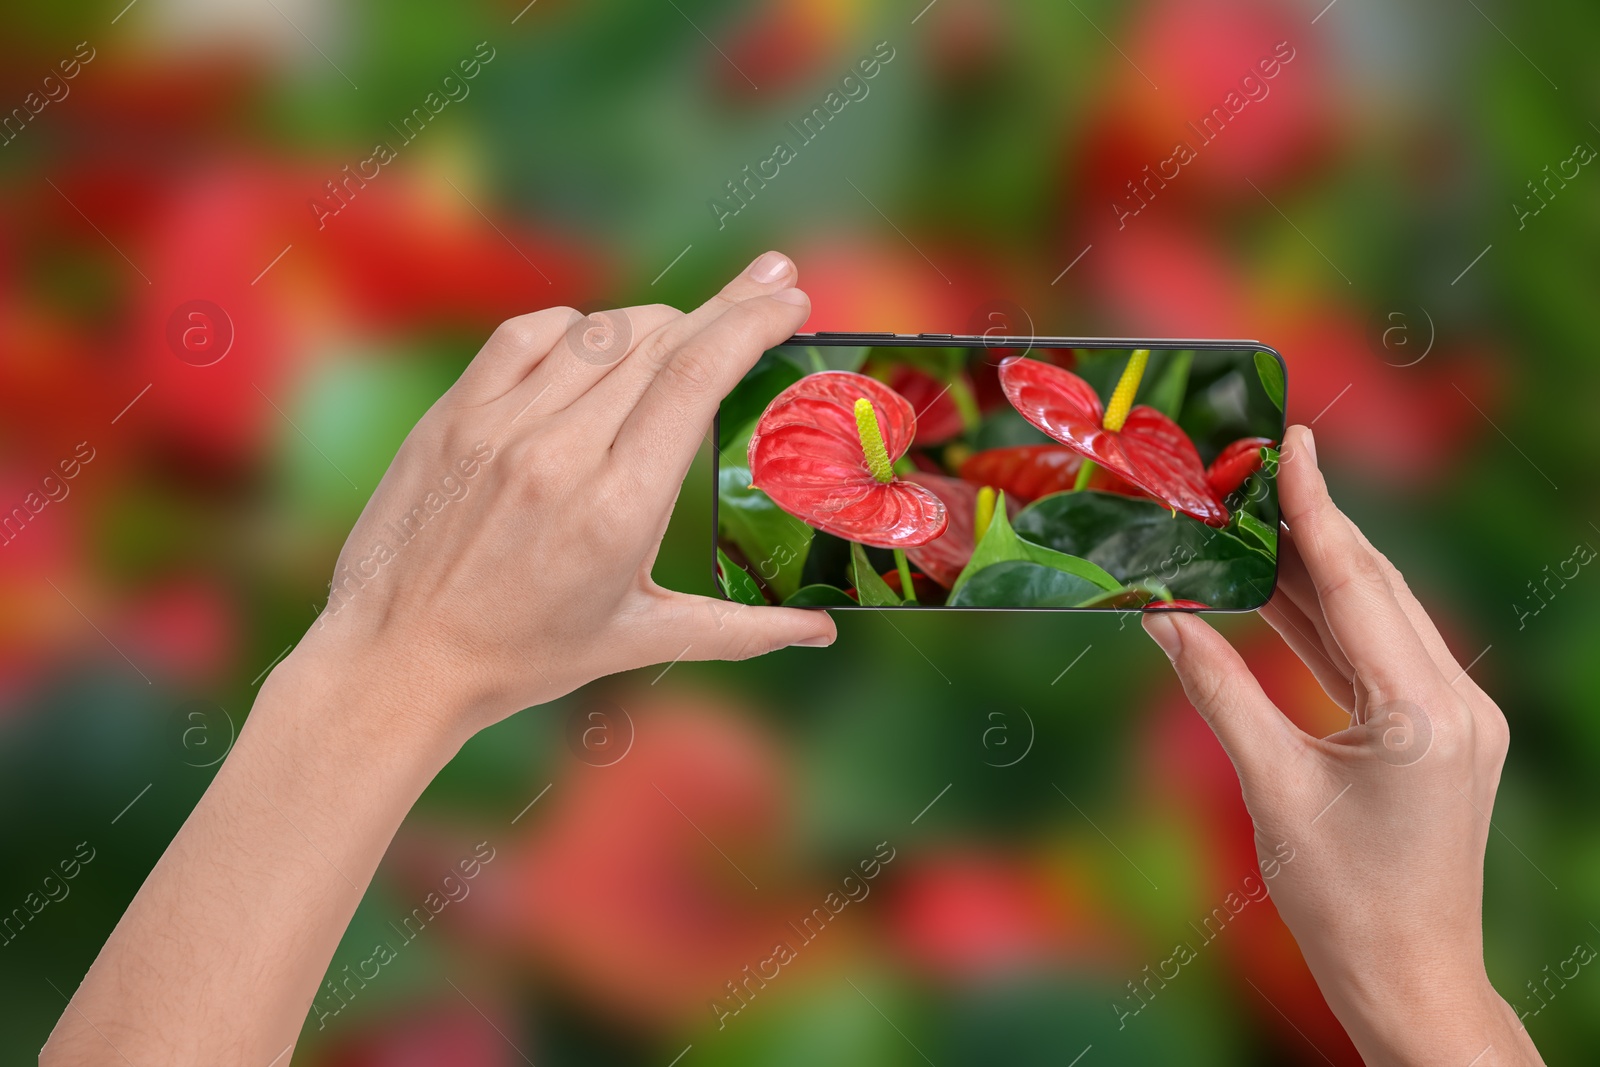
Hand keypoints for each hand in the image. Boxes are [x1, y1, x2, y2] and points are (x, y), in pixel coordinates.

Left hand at [296, 250, 834, 740]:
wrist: (396, 660)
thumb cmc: (522, 656)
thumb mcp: (638, 640)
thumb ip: (741, 629)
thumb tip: (822, 632)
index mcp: (617, 506)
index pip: (696, 376)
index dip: (750, 321)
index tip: (790, 296)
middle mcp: (559, 452)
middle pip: (659, 340)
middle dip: (725, 305)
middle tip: (770, 282)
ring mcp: (499, 425)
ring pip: (599, 330)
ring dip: (657, 320)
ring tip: (690, 328)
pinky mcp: (454, 415)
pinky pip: (528, 336)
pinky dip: (576, 326)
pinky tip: (598, 342)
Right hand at [1141, 425, 1541, 1065]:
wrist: (1408, 974)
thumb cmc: (1339, 899)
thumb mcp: (1269, 788)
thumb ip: (1216, 689)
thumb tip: (1162, 616)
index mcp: (1423, 713)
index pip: (1357, 585)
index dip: (1316, 508)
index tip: (1291, 441)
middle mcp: (1457, 701)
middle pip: (1374, 586)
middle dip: (1313, 523)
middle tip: (1259, 464)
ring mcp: (1456, 715)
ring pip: (1377, 616)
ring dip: (1315, 570)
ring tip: (1254, 518)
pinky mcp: (1441, 731)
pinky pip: (1378, 655)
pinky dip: (1325, 622)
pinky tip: (1277, 591)